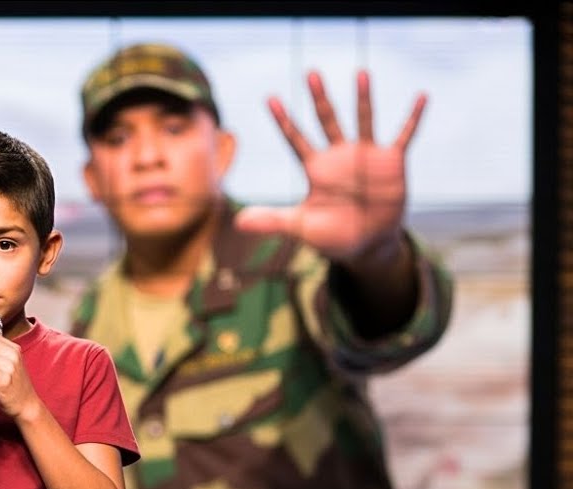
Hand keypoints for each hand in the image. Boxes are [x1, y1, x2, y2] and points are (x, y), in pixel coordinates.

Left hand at [234, 70, 426, 262]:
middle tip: (310, 73)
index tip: (270, 98)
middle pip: (326, 120)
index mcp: (316, 169)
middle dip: (318, 98)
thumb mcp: (301, 227)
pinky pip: (404, 136)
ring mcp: (366, 156)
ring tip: (360, 73)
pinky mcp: (392, 162)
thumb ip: (272, 220)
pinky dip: (413, 118)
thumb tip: (237, 223)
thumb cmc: (333, 235)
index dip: (284, 121)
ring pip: (363, 120)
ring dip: (362, 98)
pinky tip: (422, 96)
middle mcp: (339, 156)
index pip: (295, 139)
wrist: (367, 245)